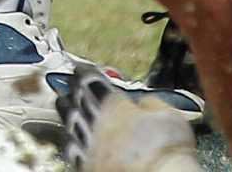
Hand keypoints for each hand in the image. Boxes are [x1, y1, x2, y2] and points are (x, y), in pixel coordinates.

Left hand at [56, 63, 198, 171]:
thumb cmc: (166, 150)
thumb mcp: (168, 113)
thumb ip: (151, 103)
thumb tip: (145, 102)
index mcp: (112, 104)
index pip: (91, 82)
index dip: (84, 74)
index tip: (79, 69)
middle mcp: (96, 123)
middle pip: (76, 101)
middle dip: (70, 90)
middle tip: (67, 84)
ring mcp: (90, 147)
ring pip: (70, 125)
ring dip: (66, 113)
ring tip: (63, 106)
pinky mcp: (88, 167)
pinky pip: (72, 150)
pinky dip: (71, 142)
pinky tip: (71, 140)